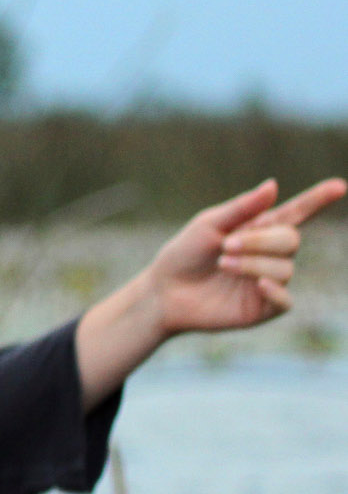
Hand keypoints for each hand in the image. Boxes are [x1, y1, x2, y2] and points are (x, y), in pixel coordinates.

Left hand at [146, 177, 345, 333]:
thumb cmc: (183, 255)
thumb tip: (273, 185)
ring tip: (222, 263)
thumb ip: (241, 209)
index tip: (339, 186)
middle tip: (226, 245)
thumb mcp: (208, 225)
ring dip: (252, 264)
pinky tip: (258, 284)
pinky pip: (286, 301)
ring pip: (285, 268)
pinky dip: (275, 291)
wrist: (163, 291)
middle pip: (291, 240)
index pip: (296, 213)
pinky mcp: (262, 308)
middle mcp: (269, 255)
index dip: (318, 200)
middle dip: (261, 241)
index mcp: (259, 230)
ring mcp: (268, 282)